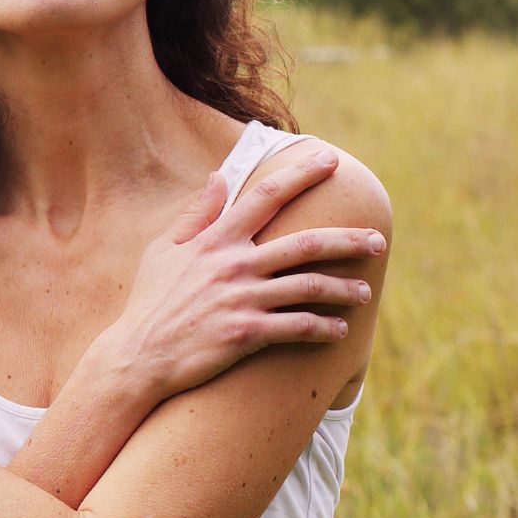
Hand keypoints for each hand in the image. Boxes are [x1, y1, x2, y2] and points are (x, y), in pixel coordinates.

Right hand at [100, 149, 384, 399]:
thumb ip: (196, 214)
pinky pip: (298, 327)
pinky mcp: (246, 333)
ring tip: (364, 293)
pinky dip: (324, 328)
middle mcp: (234, 264)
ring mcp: (242, 299)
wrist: (138, 355)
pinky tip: (340, 331)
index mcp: (216, 239)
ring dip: (344, 290)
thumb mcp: (164, 250)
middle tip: (378, 240)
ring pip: (310, 287)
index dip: (302, 175)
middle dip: (349, 240)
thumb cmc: (150, 301)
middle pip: (306, 244)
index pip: (266, 196)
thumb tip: (218, 177)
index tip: (331, 162)